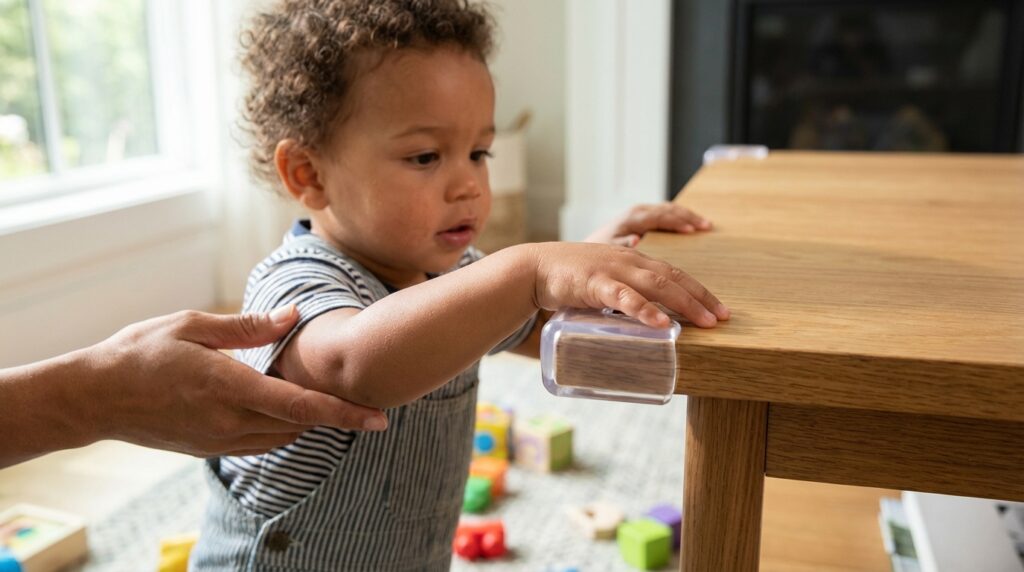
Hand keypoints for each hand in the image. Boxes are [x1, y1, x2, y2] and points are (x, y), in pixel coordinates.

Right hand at [86, 306, 387, 456]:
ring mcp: (218, 440)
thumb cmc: (140, 352)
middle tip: (367, 403)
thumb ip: (249, 326)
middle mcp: (228, 421)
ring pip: (281, 437)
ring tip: (332, 401)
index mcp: (228, 387)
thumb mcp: (193, 325)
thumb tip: (295, 316)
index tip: (379, 418)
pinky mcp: (208, 448)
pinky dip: (282, 428)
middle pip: (299, 426)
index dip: (344, 414)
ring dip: (309, 423)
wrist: (93, 397)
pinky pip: (259, 443)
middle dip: (336, 417)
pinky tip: (286, 408)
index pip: (300, 406)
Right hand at [528, 242, 728, 327]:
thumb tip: (644, 326)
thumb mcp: (603, 285)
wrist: (533, 269)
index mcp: (632, 259)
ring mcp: (612, 270)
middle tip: (723, 317)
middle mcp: (628, 259)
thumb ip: (624, 299)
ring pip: (656, 284)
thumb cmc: (568, 280)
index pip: (674, 272)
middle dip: (701, 296)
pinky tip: (662, 324)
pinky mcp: (594, 284)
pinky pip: (625, 297)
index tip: (720, 309)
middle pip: (673, 276)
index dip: (699, 290)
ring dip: (684, 302)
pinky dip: (645, 310)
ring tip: (705, 321)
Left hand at [585, 203, 711, 246]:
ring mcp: (639, 215)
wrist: (581, 251)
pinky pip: (665, 216)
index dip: (678, 221)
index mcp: (631, 219)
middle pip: (668, 210)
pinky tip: (691, 228)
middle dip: (689, 217)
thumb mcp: (605, 250)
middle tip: (707, 226)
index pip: (659, 216)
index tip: (694, 229)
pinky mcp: (641, 221)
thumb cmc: (594, 254)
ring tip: (706, 226)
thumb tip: (635, 240)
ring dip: (687, 216)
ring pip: (668, 210)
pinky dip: (679, 219)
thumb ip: (620, 245)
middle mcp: (636, 213)